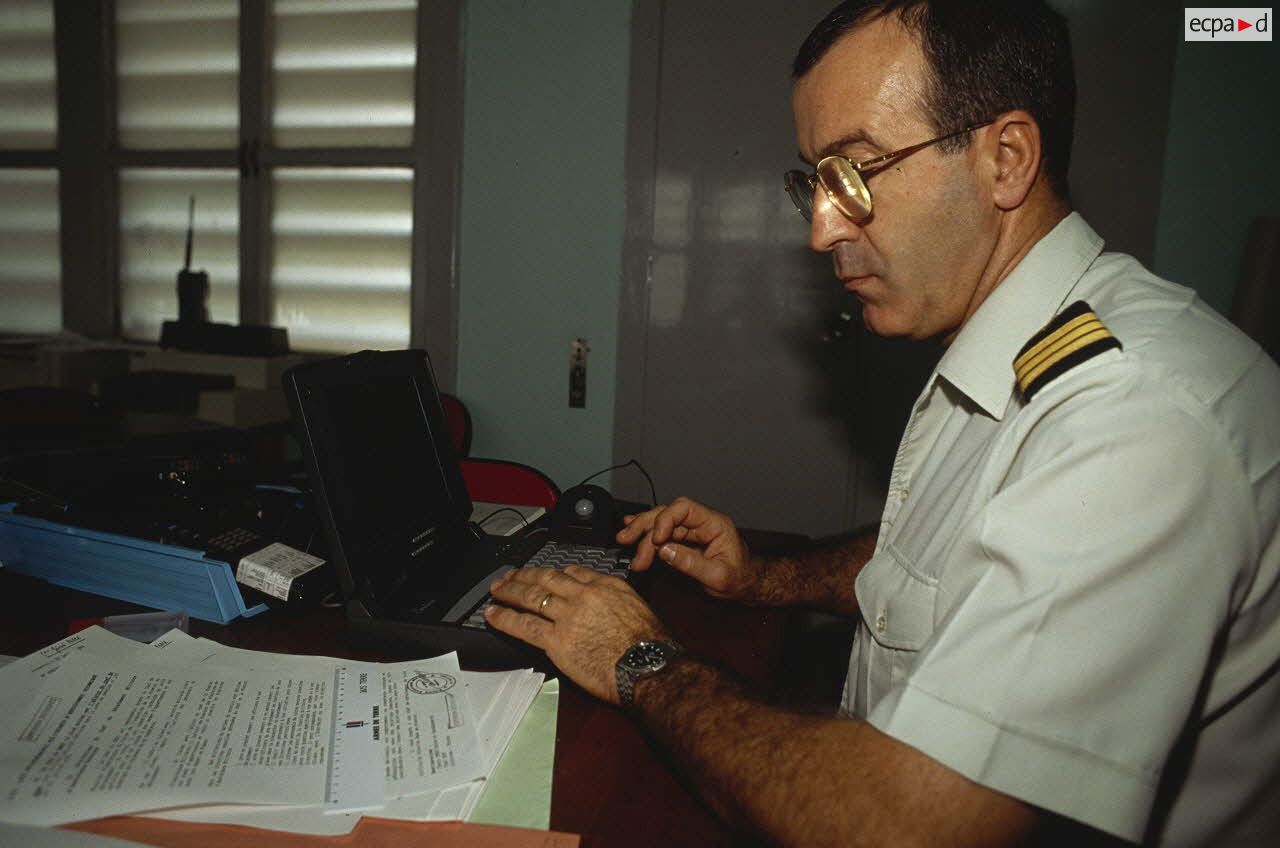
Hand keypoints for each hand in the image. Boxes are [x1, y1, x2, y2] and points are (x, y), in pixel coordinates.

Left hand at [485, 566, 668, 704]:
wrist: (648, 666)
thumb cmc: (650, 646)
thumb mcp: (639, 609)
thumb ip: (617, 601)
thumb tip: (606, 607)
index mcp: (606, 586)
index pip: (573, 572)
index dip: (553, 574)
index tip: (544, 576)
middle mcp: (584, 595)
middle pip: (546, 579)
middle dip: (525, 576)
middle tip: (510, 576)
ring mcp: (568, 616)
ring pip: (531, 596)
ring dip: (510, 591)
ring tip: (496, 590)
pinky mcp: (556, 640)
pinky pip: (524, 625)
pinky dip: (505, 617)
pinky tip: (493, 614)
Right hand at [616, 497, 759, 601]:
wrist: (746, 585)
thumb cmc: (739, 579)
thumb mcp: (718, 576)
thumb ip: (691, 563)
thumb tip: (664, 551)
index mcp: (714, 524)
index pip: (684, 509)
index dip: (665, 520)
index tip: (656, 540)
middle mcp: (701, 523)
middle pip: (667, 513)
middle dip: (645, 526)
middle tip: (627, 540)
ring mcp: (691, 530)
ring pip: (660, 522)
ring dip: (641, 531)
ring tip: (624, 540)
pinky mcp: (683, 540)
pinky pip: (662, 532)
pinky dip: (645, 532)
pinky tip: (631, 528)